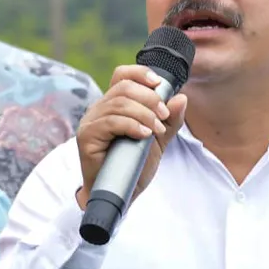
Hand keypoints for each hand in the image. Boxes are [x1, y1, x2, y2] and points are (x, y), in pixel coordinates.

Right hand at [74, 64, 187, 209]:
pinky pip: (110, 121)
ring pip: (118, 103)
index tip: (159, 84)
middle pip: (123, 87)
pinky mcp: (87, 137)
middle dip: (149, 98)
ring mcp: (91, 122)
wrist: (122, 195)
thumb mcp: (159, 140)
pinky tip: (143, 134)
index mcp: (114, 104)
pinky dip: (131, 125)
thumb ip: (170, 120)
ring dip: (143, 114)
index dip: (140, 74)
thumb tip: (181, 97)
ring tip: (156, 130)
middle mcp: (100, 109)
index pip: (122, 76)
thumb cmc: (135, 166)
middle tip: (163, 117)